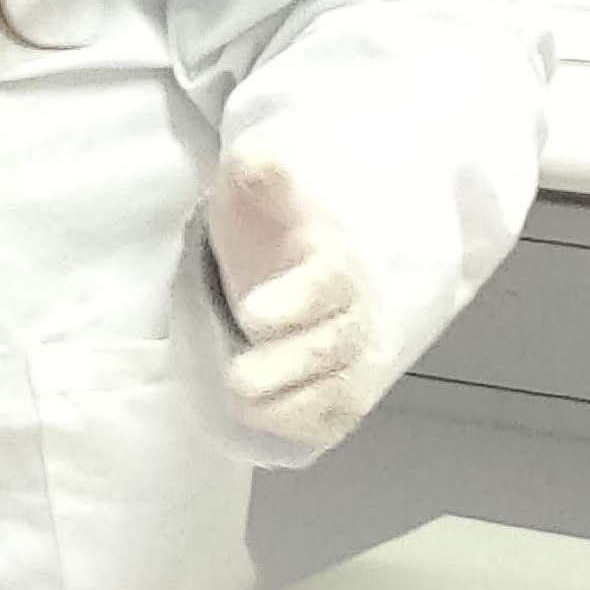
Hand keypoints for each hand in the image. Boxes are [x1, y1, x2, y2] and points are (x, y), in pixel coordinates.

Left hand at [203, 157, 398, 459]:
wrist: (284, 258)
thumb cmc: (264, 224)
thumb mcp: (253, 188)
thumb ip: (260, 176)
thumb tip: (261, 161)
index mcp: (332, 259)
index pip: (330, 282)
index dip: (298, 301)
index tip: (254, 314)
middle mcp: (350, 312)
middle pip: (336, 344)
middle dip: (291, 365)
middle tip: (239, 378)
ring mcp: (348, 355)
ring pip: (341, 389)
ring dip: (295, 405)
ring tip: (243, 403)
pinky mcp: (337, 388)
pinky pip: (335, 418)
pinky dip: (306, 427)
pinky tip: (265, 425)